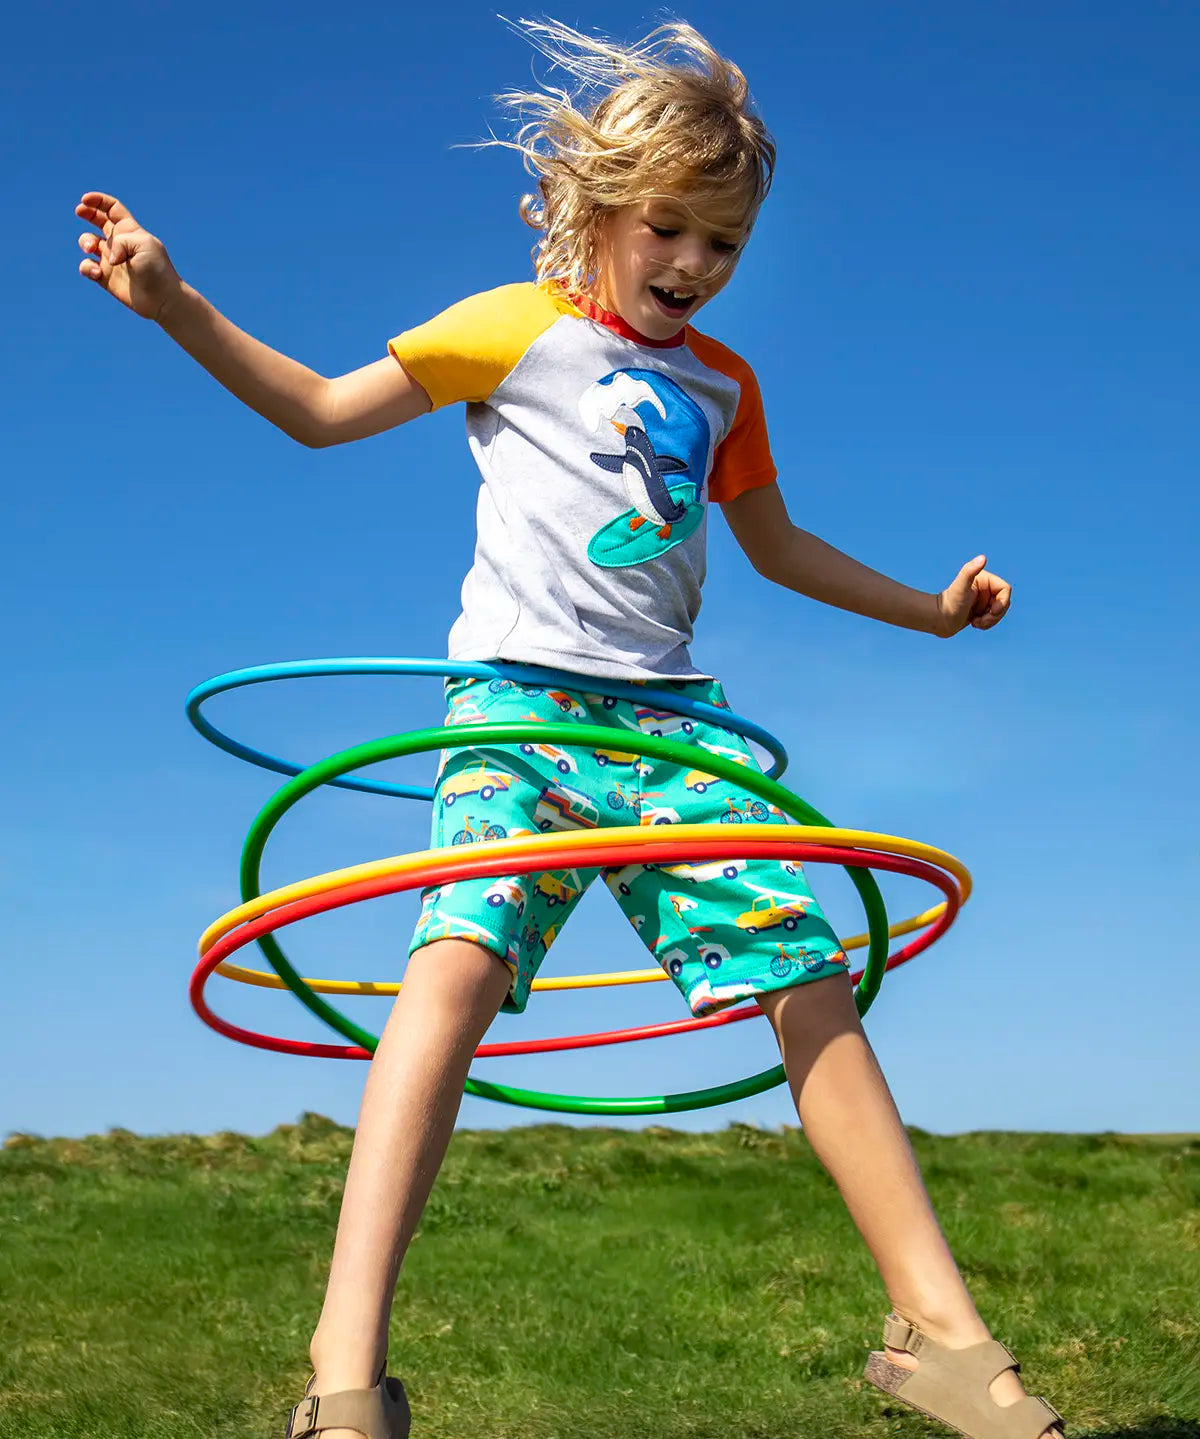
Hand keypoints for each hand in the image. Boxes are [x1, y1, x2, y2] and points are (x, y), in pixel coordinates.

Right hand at [76, 192, 182, 320]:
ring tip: (90, 249)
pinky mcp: (104, 277)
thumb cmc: (158, 270)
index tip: (85, 200)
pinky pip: (86, 267)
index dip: (98, 201)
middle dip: (87, 212)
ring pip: (88, 242)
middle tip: (79, 211)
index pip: (112, 208)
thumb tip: (108, 257)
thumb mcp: (143, 244)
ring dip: (84, 241)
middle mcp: (119, 243)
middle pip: (98, 220)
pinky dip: (87, 267)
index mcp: (130, 230)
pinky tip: (98, 273)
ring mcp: (111, 259)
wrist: (163, 300)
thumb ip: (121, 241)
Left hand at [935, 555, 1010, 635]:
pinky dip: (986, 623)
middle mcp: (984, 587)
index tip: (994, 611)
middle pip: (1003, 602)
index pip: (1005, 589)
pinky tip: (973, 623)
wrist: (937, 619)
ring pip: (999, 611)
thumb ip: (970, 571)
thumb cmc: (949, 603)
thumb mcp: (960, 587)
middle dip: (995, 614)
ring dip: (991, 620)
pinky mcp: (979, 610)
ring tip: (975, 623)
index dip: (1003, 601)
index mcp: (984, 579)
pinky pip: (992, 618)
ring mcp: (982, 599)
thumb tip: (983, 558)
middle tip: (982, 621)